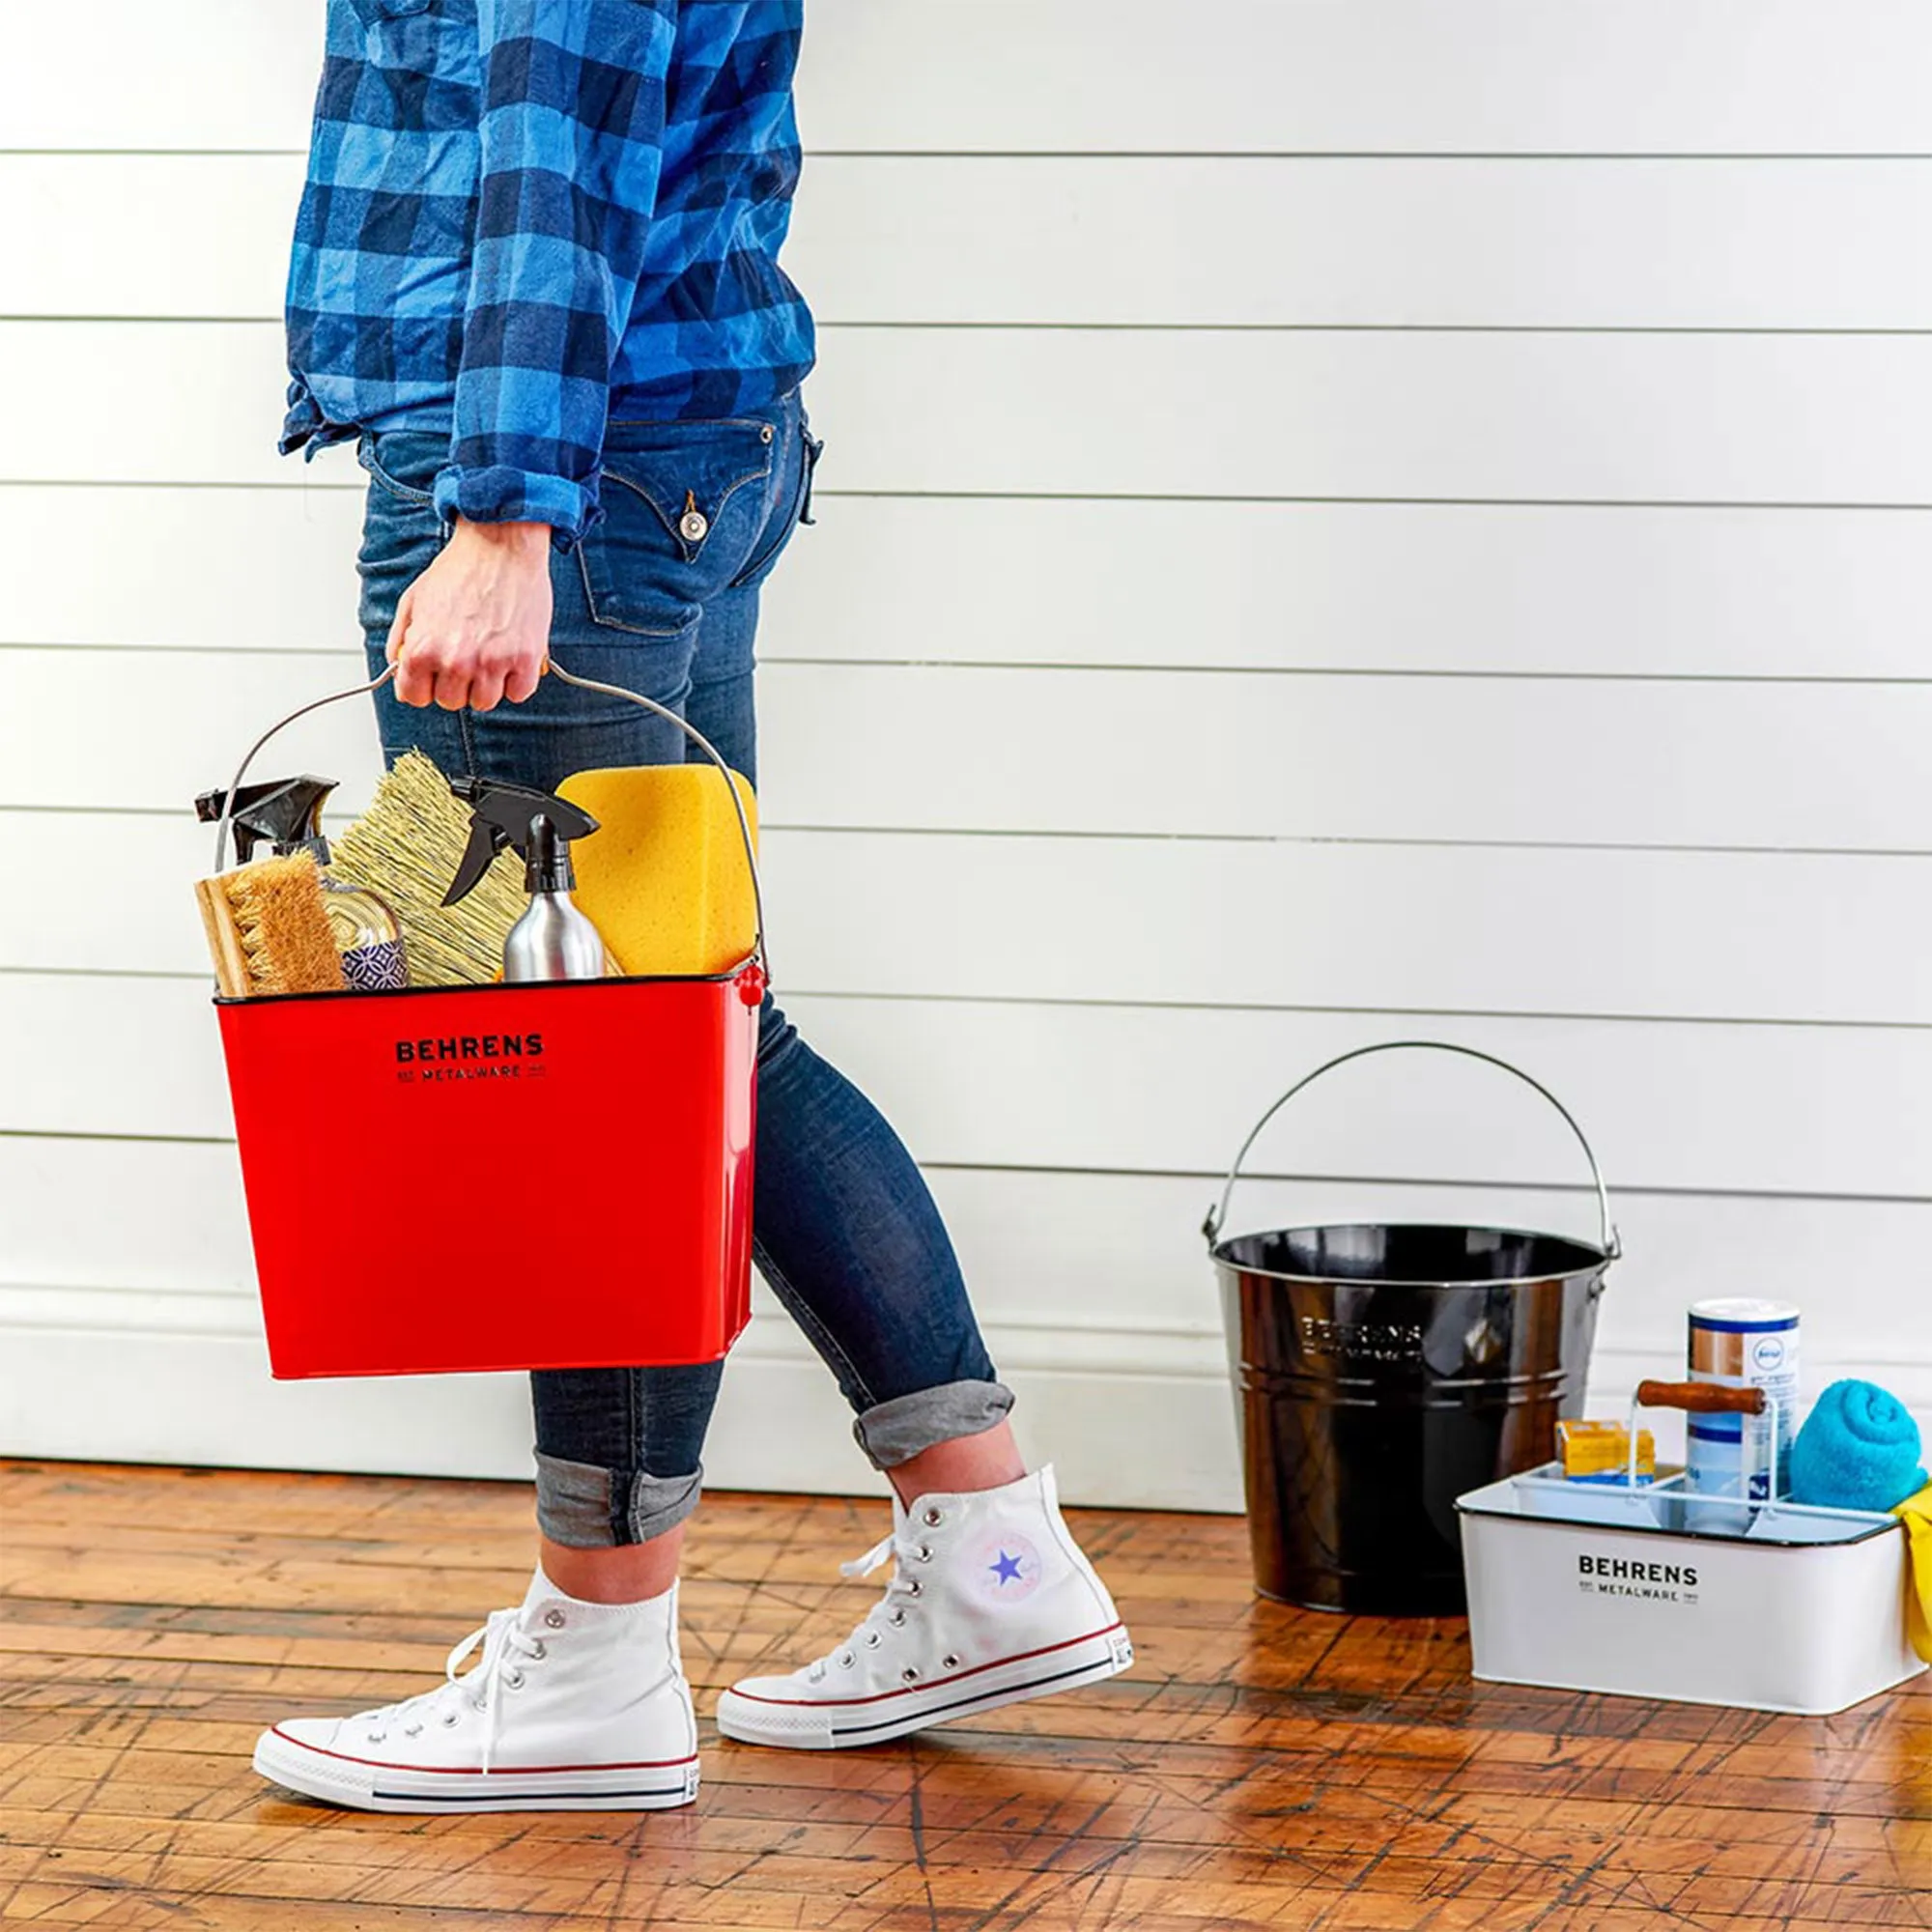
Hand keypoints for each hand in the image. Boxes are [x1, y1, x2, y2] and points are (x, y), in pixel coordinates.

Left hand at [388, 518, 552, 709]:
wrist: (500, 545)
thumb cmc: (460, 568)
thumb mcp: (414, 599)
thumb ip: (400, 638)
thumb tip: (398, 667)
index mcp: (422, 648)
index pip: (415, 697)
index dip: (423, 685)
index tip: (433, 676)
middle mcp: (455, 660)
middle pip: (451, 702)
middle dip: (455, 683)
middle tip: (465, 657)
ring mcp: (492, 663)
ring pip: (484, 702)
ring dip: (486, 684)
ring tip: (488, 656)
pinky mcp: (525, 660)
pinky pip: (518, 694)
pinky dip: (516, 681)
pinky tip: (510, 657)